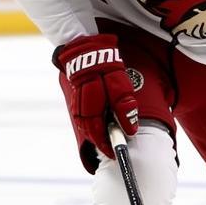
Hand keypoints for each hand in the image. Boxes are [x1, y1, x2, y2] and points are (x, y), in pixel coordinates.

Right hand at [56, 33, 137, 160]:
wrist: (87, 51)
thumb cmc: (106, 68)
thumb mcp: (120, 86)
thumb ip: (124, 109)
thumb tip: (130, 129)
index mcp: (92, 105)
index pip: (99, 132)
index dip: (107, 145)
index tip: (115, 153)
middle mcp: (81, 107)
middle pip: (91, 132)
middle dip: (102, 142)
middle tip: (112, 151)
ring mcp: (76, 104)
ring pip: (85, 126)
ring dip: (96, 135)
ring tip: (108, 140)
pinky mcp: (75, 100)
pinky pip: (82, 118)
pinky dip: (91, 125)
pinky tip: (99, 126)